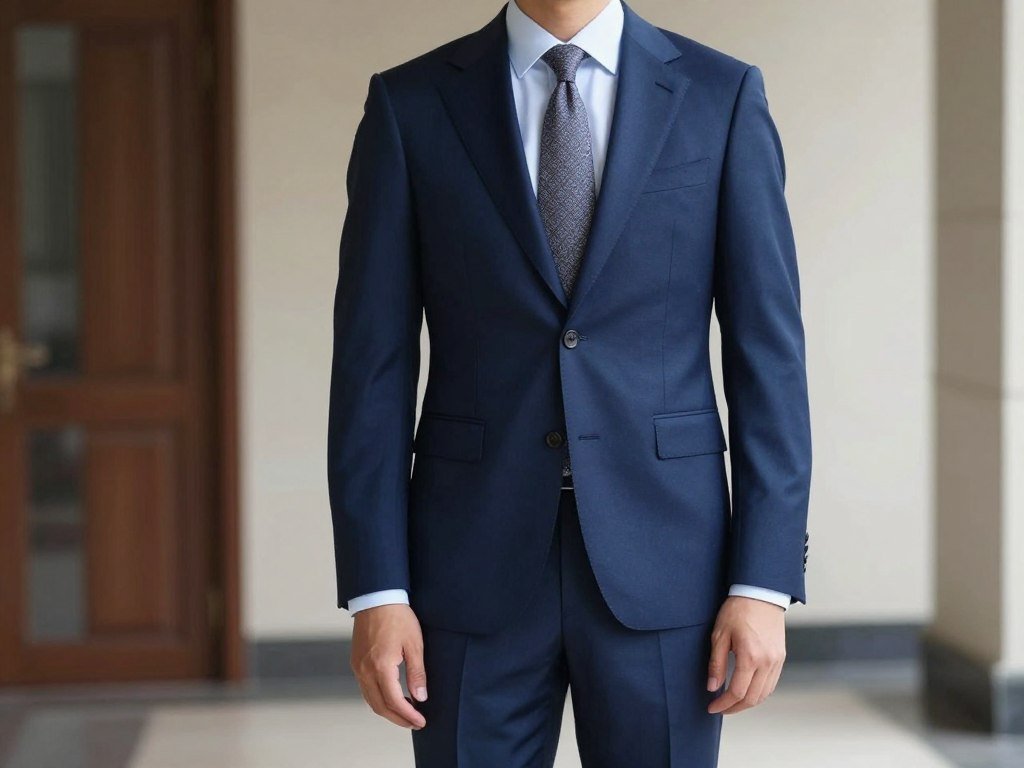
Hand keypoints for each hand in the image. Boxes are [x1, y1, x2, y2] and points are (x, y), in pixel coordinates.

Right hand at [351, 604, 427, 728]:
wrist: (376, 597)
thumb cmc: (397, 617)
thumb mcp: (414, 644)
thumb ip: (417, 673)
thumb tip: (420, 698)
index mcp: (381, 666)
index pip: (394, 701)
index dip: (408, 715)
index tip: (421, 721)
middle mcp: (365, 670)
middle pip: (380, 706)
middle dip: (398, 719)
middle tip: (414, 723)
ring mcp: (357, 667)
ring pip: (370, 700)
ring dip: (387, 710)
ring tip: (405, 713)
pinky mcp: (355, 662)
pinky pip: (365, 689)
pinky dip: (377, 699)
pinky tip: (390, 697)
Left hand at [706, 596, 785, 714]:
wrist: (761, 594)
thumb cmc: (738, 610)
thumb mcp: (719, 635)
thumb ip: (716, 663)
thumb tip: (712, 687)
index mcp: (750, 656)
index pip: (737, 692)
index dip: (723, 704)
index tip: (711, 707)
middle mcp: (767, 662)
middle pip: (752, 698)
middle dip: (734, 708)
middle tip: (720, 709)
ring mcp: (777, 661)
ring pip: (764, 694)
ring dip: (748, 703)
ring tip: (731, 703)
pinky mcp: (781, 658)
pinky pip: (771, 684)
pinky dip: (759, 693)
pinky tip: (747, 691)